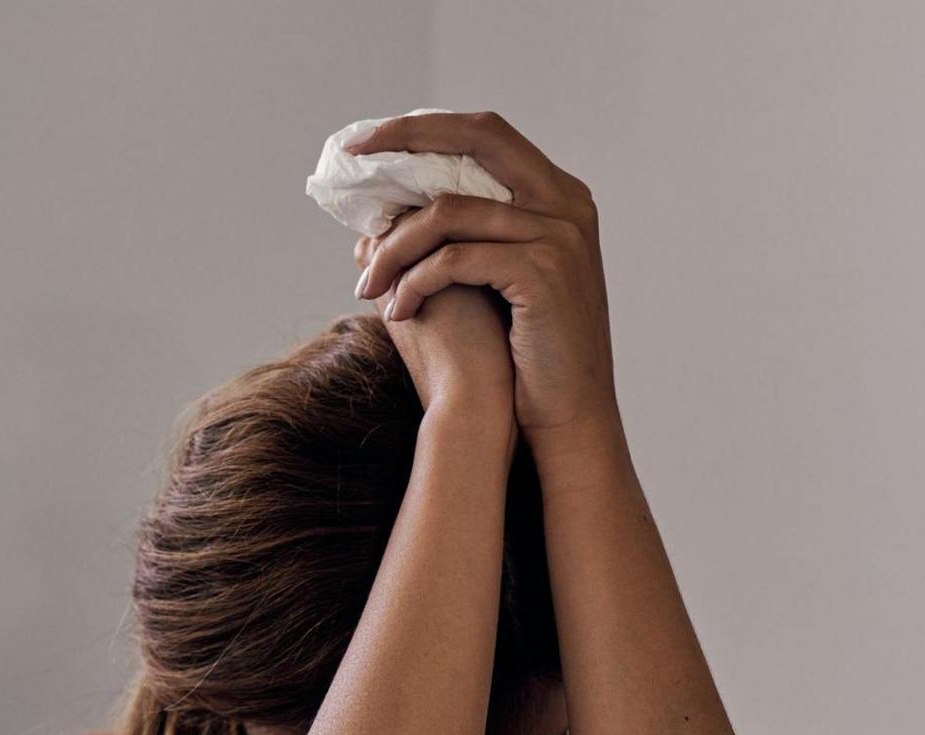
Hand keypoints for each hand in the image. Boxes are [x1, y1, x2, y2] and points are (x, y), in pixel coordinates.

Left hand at [348, 111, 616, 442]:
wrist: (570, 416)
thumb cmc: (526, 353)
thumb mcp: (504, 276)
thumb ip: (471, 230)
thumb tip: (389, 205)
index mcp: (561, 195)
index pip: (487, 133)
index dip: (426, 127)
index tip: (371, 143)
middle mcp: (567, 204)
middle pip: (475, 140)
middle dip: (406, 140)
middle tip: (354, 159)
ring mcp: (559, 236)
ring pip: (449, 214)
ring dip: (395, 248)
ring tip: (368, 284)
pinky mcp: (542, 273)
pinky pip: (455, 260)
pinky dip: (415, 282)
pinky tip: (397, 310)